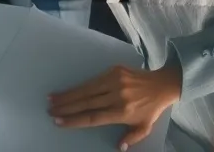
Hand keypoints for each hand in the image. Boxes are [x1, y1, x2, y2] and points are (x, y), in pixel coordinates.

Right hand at [48, 64, 181, 149]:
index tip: (59, 122)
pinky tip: (68, 89)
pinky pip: (92, 79)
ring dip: (67, 95)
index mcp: (122, 112)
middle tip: (50, 111)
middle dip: (66, 107)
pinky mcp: (114, 70)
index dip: (75, 120)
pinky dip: (78, 85)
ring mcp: (115, 81)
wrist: (162, 84)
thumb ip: (130, 138)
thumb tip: (117, 148)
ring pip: (86, 89)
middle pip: (85, 103)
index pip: (93, 117)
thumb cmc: (151, 108)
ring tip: (52, 99)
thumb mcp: (144, 128)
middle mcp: (117, 96)